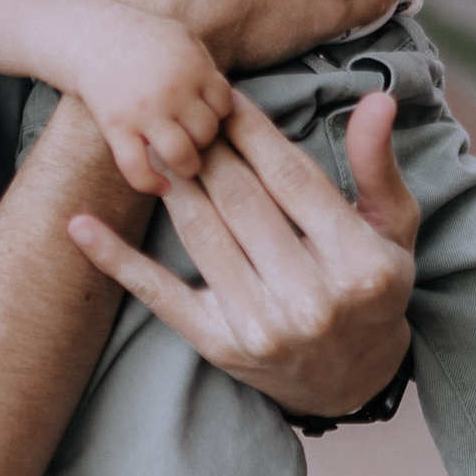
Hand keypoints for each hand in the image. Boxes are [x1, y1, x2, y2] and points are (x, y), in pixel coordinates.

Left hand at [67, 90, 417, 417]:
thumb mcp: (394, 227)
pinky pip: (159, 293)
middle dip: (207, 148)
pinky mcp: (218, 345)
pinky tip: (81, 225)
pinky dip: (116, 258)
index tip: (224, 97)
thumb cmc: (374, 286)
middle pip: (241, 200)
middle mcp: (310, 300)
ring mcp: (261, 326)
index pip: (291, 178)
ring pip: (202, 233)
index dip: (252, 130)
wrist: (355, 378)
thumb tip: (378, 98)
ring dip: (170, 181)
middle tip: (181, 110)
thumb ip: (377, 163)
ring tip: (148, 140)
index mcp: (358, 265)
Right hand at [74, 8, 237, 194]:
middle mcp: (171, 90)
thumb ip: (207, 67)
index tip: (205, 115)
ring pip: (181, 155)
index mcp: (192, 66)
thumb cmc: (142, 38)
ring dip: (188, 166)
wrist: (92, 37)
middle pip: (206, 132)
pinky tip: (162, 187)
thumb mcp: (182, 38)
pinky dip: (151, 185)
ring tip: (184, 164)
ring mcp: (143, 112)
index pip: (224, 105)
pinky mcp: (115, 128)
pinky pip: (136, 169)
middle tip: (193, 137)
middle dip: (203, 139)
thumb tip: (227, 104)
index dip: (218, 114)